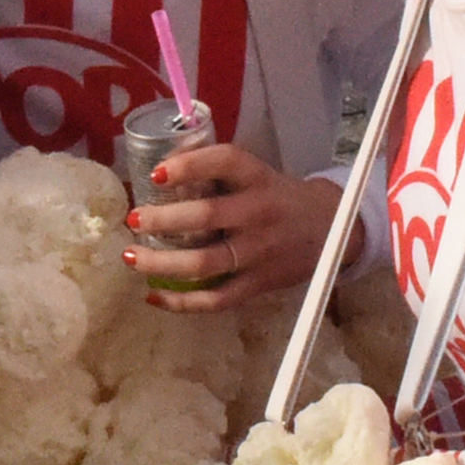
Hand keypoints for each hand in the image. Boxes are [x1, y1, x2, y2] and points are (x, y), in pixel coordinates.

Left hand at [129, 145, 341, 312]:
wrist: (332, 230)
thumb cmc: (278, 198)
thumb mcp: (257, 174)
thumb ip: (215, 169)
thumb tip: (160, 165)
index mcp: (258, 178)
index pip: (225, 162)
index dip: (189, 165)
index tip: (156, 174)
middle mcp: (259, 213)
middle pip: (207, 216)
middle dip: (163, 219)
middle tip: (134, 218)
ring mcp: (258, 252)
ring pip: (205, 262)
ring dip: (162, 263)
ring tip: (131, 256)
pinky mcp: (258, 284)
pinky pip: (216, 298)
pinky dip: (182, 302)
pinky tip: (154, 296)